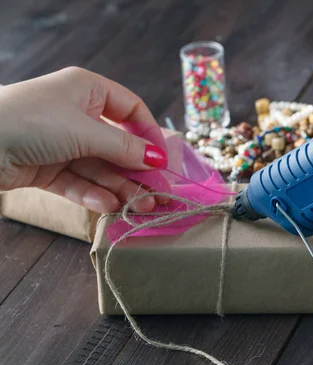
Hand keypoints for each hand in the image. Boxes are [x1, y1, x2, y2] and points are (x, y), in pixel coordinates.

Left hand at [0, 67, 167, 212]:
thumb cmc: (32, 121)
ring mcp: (62, 144)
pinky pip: (78, 182)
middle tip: (159, 195)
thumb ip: (125, 147)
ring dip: (122, 189)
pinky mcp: (47, 169)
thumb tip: (158, 158)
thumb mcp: (85, 130)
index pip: (131, 110)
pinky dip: (94, 195)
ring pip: (100, 168)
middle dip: (138, 172)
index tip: (162, 159)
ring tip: (142, 208)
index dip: (149, 134)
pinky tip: (110, 207)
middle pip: (118, 146)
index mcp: (88, 91)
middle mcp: (77, 115)